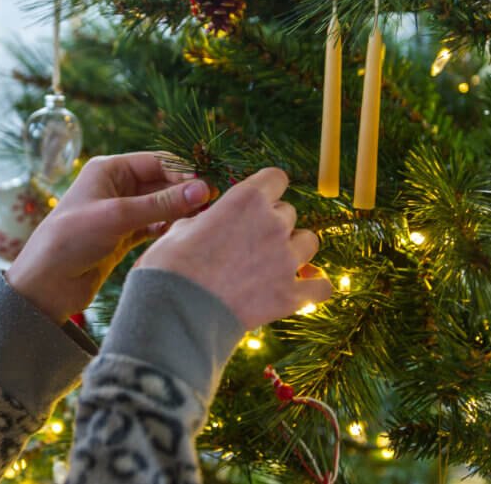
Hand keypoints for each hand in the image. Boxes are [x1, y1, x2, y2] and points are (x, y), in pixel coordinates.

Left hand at [5, 153, 215, 324]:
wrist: (45, 284)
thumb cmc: (70, 239)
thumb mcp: (117, 216)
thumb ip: (161, 204)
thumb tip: (203, 189)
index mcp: (107, 170)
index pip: (156, 162)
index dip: (184, 173)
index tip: (209, 187)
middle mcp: (114, 188)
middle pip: (161, 183)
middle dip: (185, 193)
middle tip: (213, 205)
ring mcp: (119, 213)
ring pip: (160, 207)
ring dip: (180, 212)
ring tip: (202, 221)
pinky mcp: (123, 238)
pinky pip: (154, 227)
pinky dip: (169, 229)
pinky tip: (182, 235)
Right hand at [138, 167, 332, 329]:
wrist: (176, 313)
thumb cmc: (169, 267)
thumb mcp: (179, 229)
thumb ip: (206, 220)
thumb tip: (208, 223)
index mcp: (246, 200)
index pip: (275, 178)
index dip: (267, 187)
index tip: (258, 199)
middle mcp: (273, 224)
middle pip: (288, 212)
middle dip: (272, 222)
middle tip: (249, 240)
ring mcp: (286, 260)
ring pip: (309, 242)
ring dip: (293, 248)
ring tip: (273, 261)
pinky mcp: (291, 295)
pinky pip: (321, 286)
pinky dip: (314, 285)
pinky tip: (303, 287)